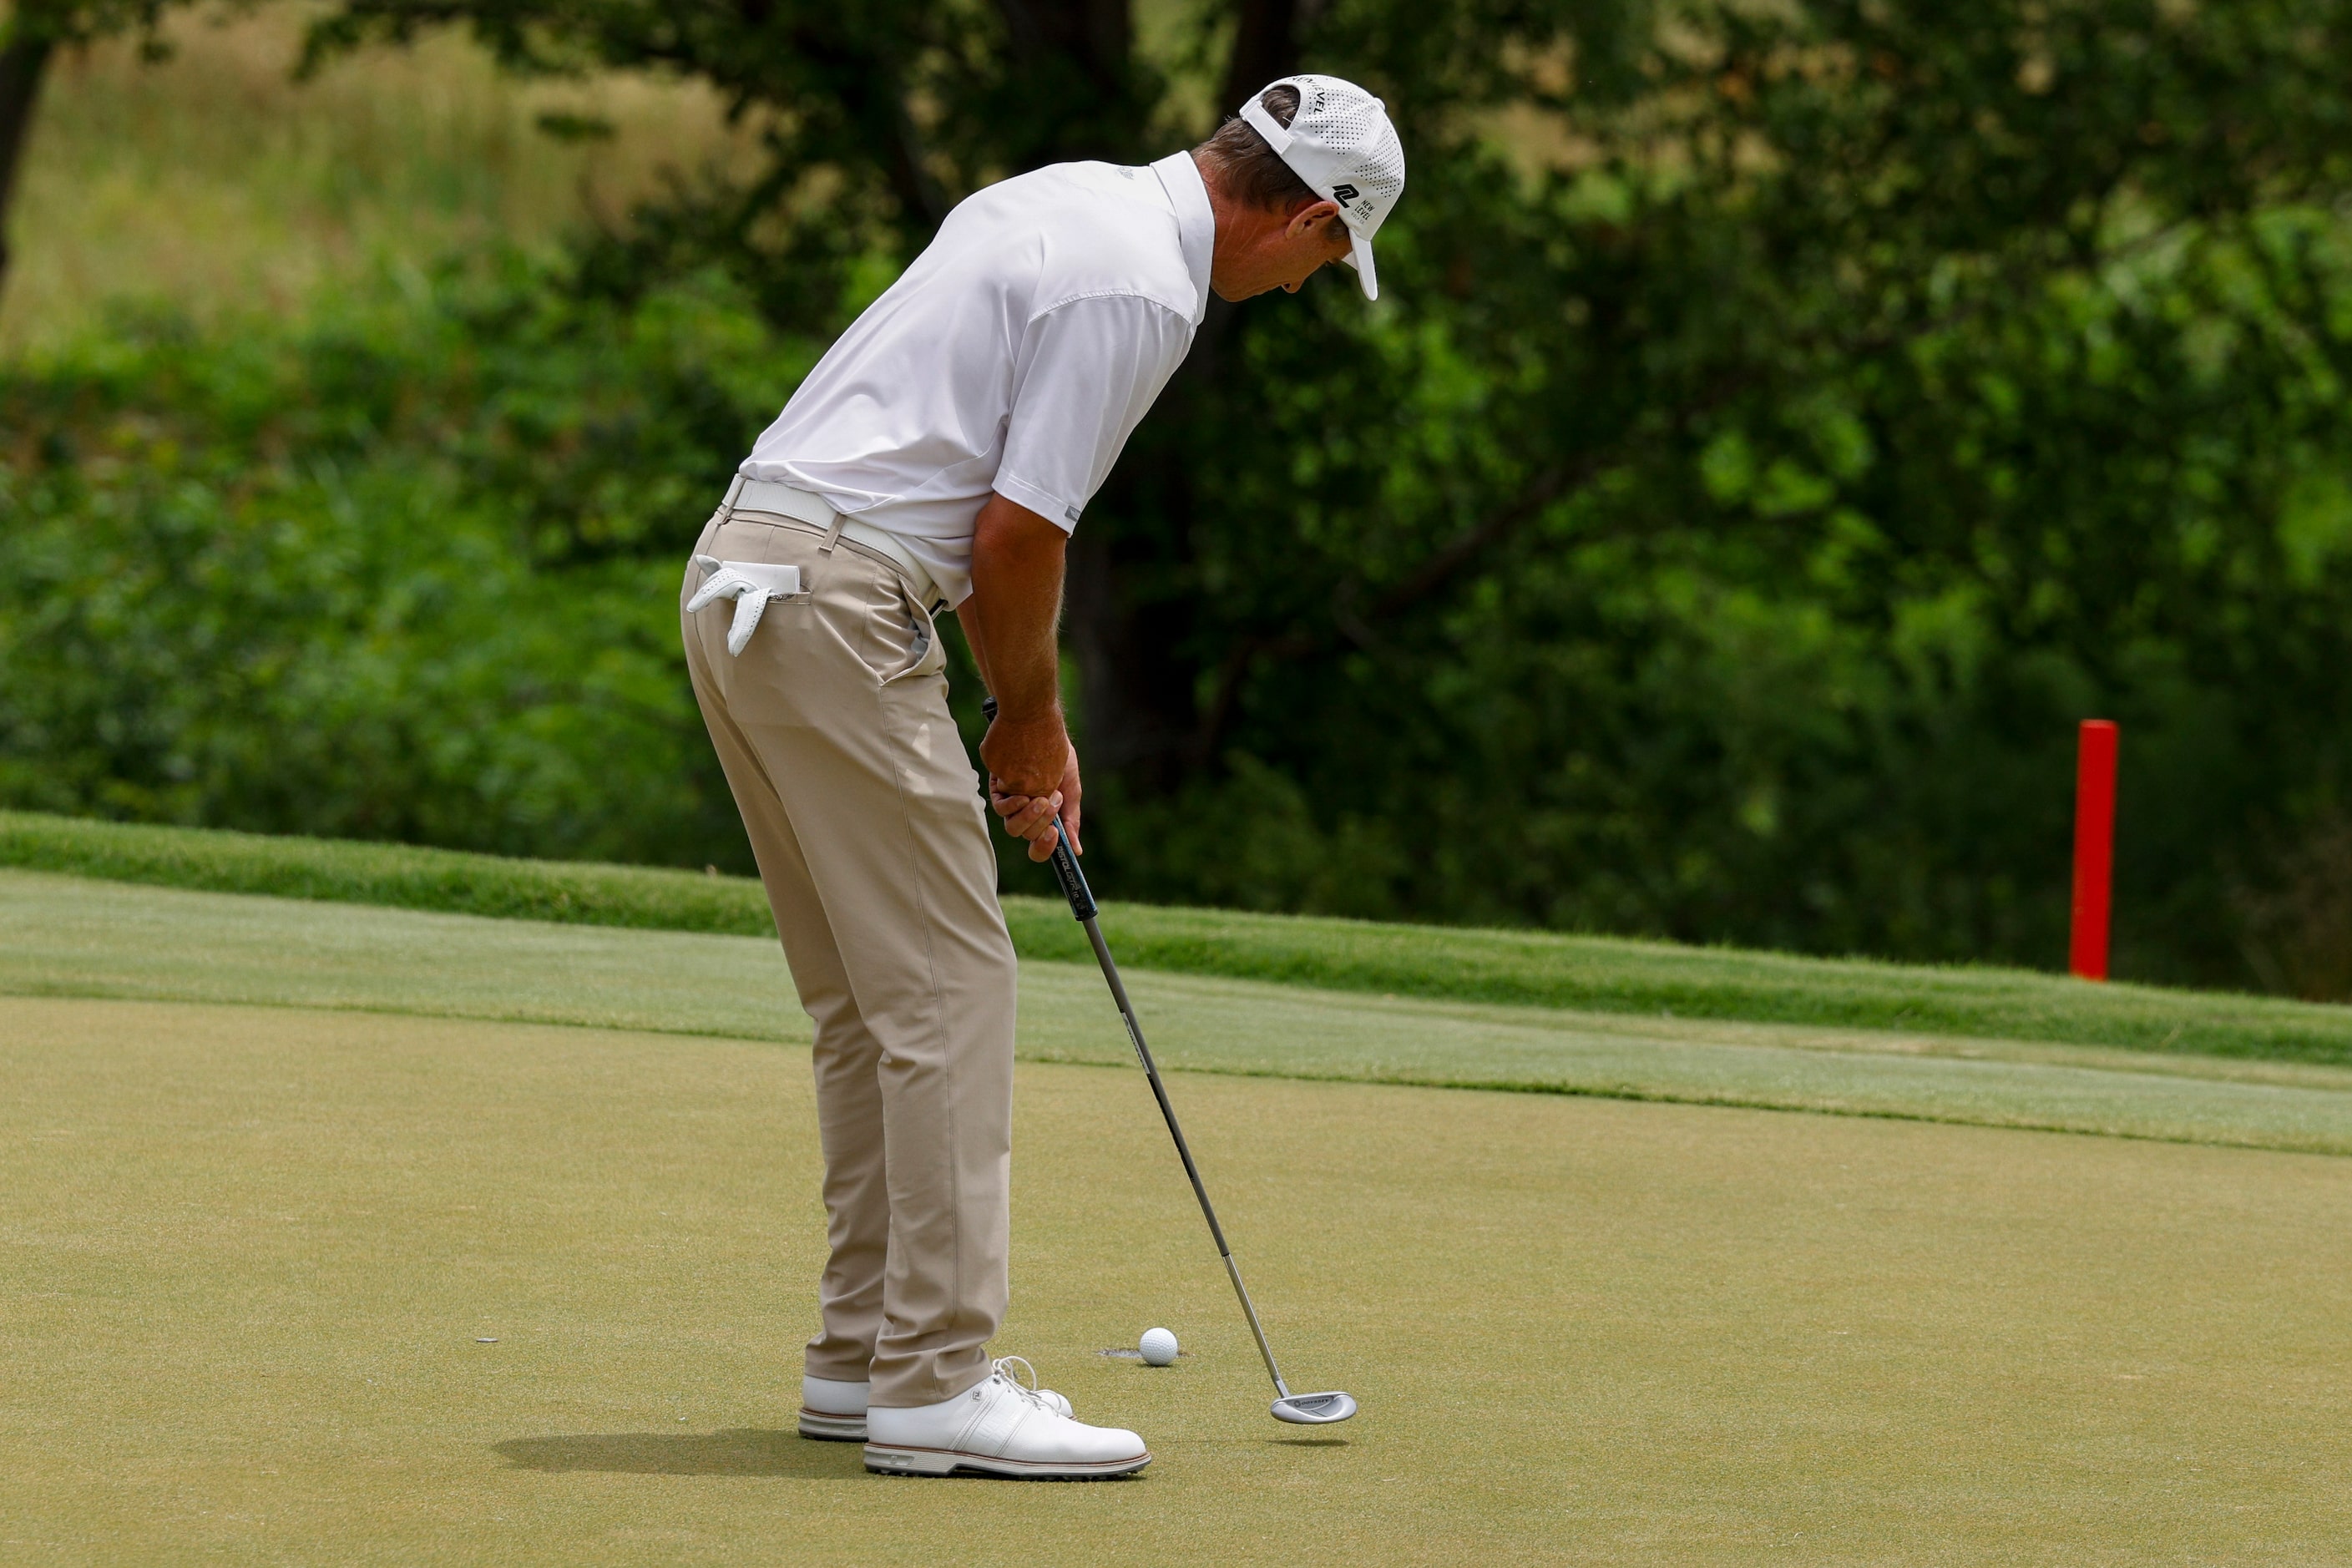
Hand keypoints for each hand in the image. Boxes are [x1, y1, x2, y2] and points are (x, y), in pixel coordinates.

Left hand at [984, 715, 1081, 862]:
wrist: (1041, 727)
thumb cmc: (1058, 756)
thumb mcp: (1070, 787)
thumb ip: (1071, 818)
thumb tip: (1076, 850)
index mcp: (1044, 815)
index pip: (1040, 843)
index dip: (1045, 848)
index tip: (1055, 837)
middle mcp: (1026, 812)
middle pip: (1028, 835)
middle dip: (1042, 824)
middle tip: (1052, 802)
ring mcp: (1012, 802)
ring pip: (1012, 827)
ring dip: (1029, 817)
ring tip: (1041, 799)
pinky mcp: (999, 789)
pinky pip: (1000, 808)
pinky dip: (1013, 805)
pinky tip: (1023, 795)